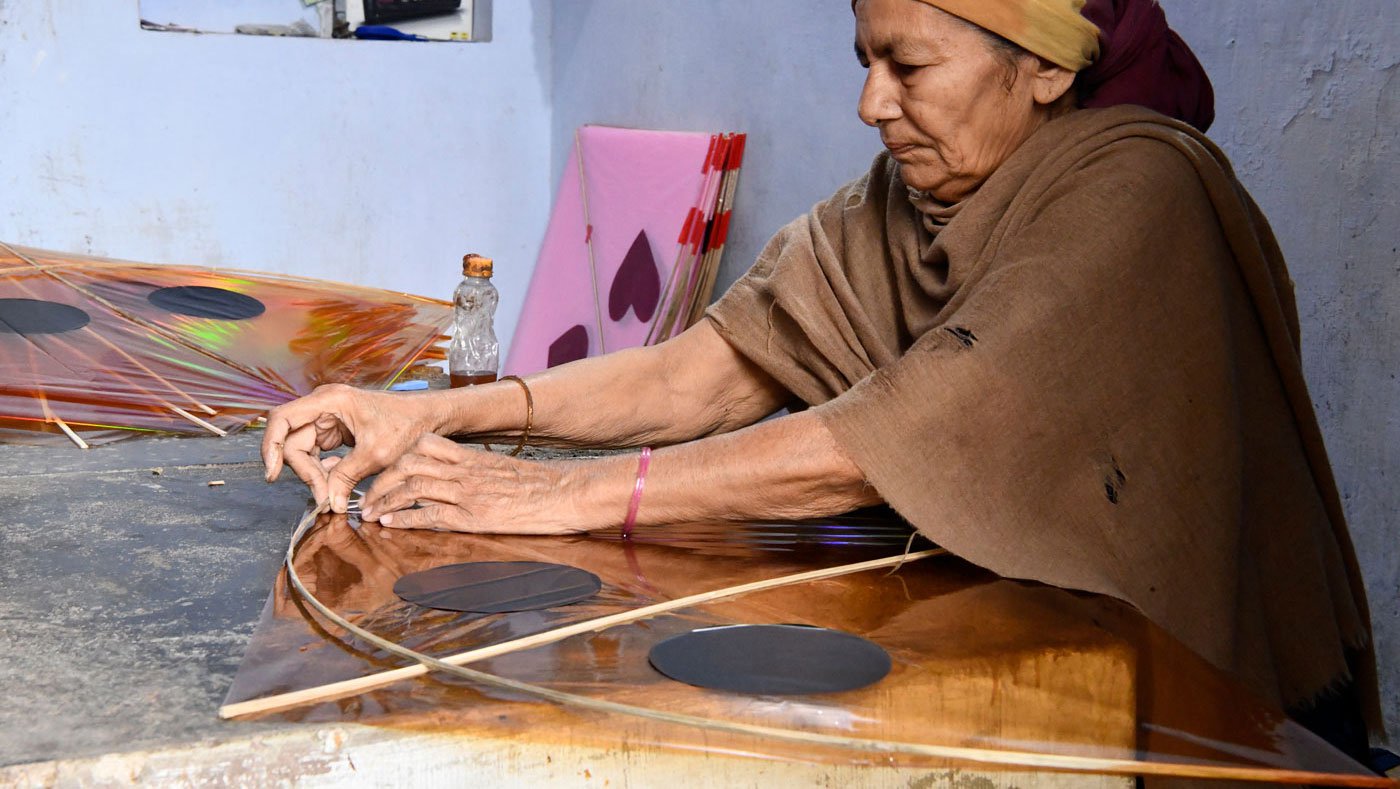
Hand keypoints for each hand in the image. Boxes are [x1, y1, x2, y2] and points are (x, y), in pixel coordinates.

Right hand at [262, 383, 434, 511]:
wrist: (428, 418)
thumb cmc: (406, 425)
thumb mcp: (376, 454)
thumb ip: (347, 477)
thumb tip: (328, 504)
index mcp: (330, 400)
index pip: (282, 419)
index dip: (271, 446)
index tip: (272, 474)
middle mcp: (323, 405)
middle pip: (292, 441)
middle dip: (304, 472)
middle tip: (323, 497)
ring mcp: (328, 418)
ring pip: (303, 451)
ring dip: (313, 474)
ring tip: (332, 493)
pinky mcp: (335, 431)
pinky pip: (317, 453)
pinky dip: (324, 471)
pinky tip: (338, 481)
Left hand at [360, 434, 592, 534]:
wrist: (563, 493)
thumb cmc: (539, 484)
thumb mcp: (504, 469)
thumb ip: (478, 469)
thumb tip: (459, 475)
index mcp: (472, 456)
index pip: (424, 445)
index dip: (397, 456)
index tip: (382, 469)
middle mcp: (464, 470)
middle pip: (409, 464)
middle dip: (381, 479)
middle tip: (367, 494)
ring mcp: (468, 492)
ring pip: (414, 487)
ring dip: (386, 500)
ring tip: (370, 513)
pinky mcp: (473, 516)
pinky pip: (431, 514)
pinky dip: (406, 518)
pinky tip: (391, 524)